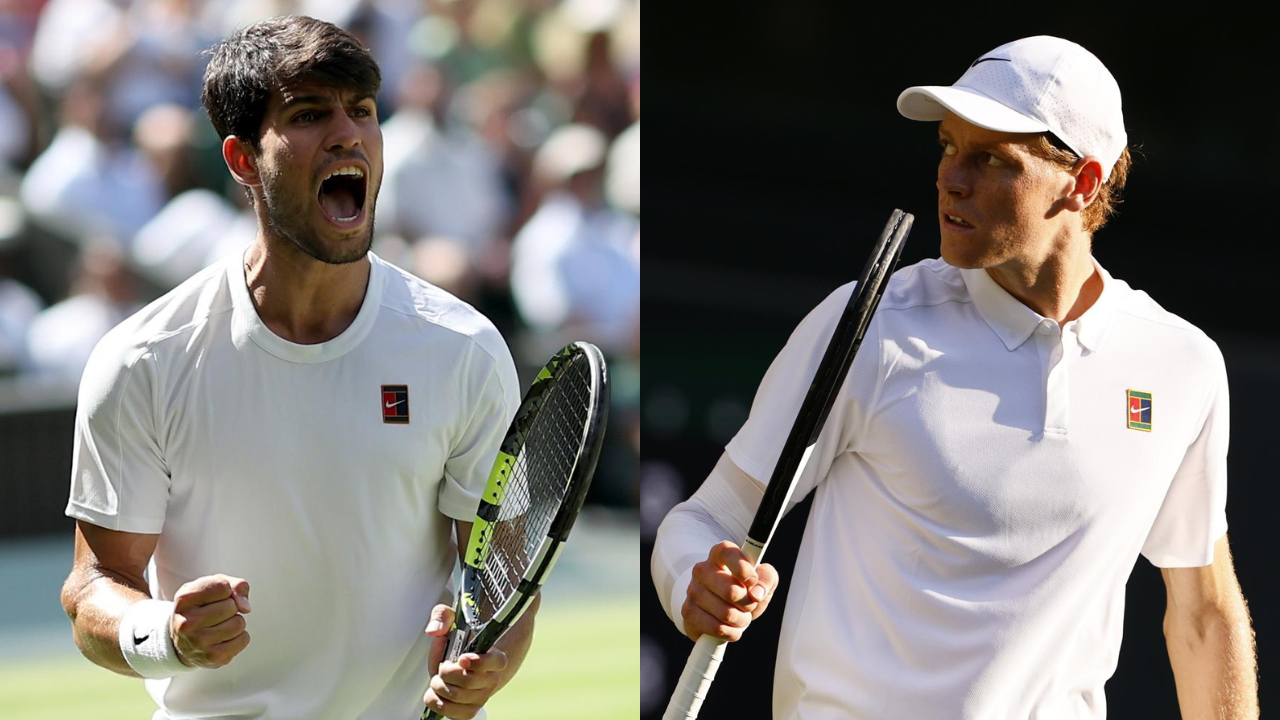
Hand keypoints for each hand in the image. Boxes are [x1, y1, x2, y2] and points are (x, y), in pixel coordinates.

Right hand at [170, 574, 251, 667]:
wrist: (184, 640)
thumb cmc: (202, 607)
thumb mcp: (212, 587)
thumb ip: (235, 585)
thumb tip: (245, 607)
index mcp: (184, 599)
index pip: (222, 587)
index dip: (225, 589)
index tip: (214, 596)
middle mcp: (186, 623)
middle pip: (232, 606)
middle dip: (230, 607)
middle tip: (216, 613)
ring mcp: (198, 643)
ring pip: (239, 623)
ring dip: (235, 622)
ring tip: (219, 625)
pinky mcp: (212, 658)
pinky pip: (244, 639)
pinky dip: (239, 636)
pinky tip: (223, 638)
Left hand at [423, 604, 509, 718]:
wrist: (465, 661)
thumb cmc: (460, 641)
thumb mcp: (452, 619)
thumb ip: (442, 616)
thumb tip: (434, 630)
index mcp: (493, 656)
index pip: (496, 662)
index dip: (479, 662)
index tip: (462, 658)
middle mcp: (491, 678)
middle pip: (470, 682)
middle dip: (448, 674)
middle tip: (443, 667)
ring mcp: (481, 696)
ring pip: (459, 698)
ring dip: (441, 688)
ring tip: (438, 679)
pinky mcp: (471, 709)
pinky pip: (457, 714)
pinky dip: (440, 705)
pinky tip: (436, 694)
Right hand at [681, 540, 778, 641]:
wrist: (719, 607)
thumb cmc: (742, 587)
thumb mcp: (761, 579)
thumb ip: (766, 578)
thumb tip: (757, 593)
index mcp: (719, 554)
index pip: (728, 553)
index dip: (744, 569)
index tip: (752, 581)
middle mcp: (702, 570)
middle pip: (731, 591)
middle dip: (748, 604)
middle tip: (749, 604)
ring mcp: (692, 591)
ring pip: (726, 614)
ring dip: (742, 620)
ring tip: (741, 616)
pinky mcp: (688, 612)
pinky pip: (717, 629)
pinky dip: (732, 632)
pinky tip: (731, 627)